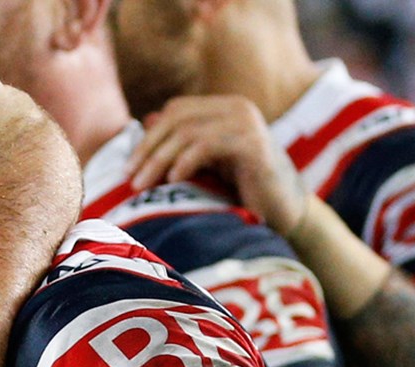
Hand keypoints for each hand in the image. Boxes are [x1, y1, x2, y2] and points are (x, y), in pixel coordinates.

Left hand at [126, 95, 308, 234]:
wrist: (286, 211)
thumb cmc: (244, 190)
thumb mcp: (207, 163)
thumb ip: (183, 142)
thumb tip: (146, 121)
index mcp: (225, 107)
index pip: (176, 111)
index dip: (149, 137)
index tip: (128, 167)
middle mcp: (237, 107)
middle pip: (177, 119)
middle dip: (148, 149)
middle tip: (128, 178)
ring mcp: (247, 122)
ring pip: (187, 132)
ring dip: (159, 159)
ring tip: (142, 185)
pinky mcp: (254, 143)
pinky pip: (207, 145)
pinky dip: (184, 162)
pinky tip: (173, 181)